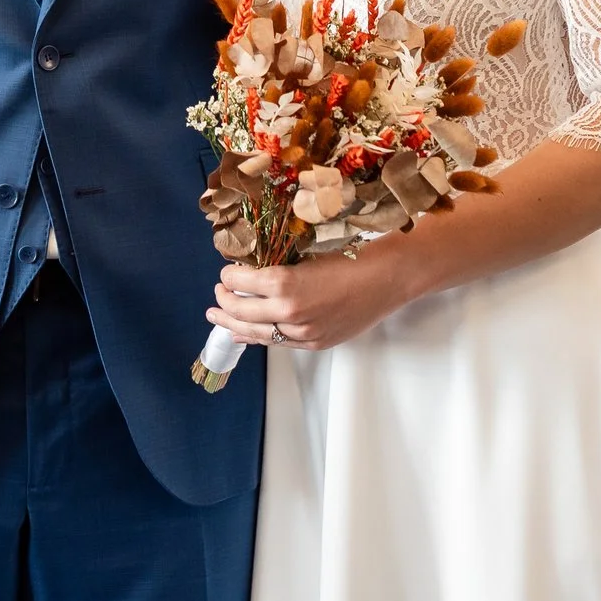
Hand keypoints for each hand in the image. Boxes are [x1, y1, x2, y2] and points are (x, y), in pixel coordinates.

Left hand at [207, 251, 414, 353]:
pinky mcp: (313, 343)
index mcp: (284, 282)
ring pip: (255, 332)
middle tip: (217, 293)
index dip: (228, 276)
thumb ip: (278, 270)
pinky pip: (277, 343)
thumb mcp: (304, 257)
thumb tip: (250, 274)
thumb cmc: (348, 260)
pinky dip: (256, 337)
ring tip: (216, 318)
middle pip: (240, 310)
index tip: (227, 272)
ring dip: (232, 324)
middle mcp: (288, 310)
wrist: (384, 280)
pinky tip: (242, 335)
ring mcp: (301, 331)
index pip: (239, 282)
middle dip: (224, 301)